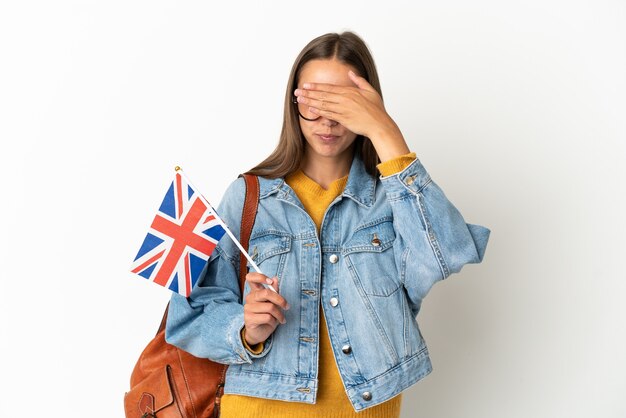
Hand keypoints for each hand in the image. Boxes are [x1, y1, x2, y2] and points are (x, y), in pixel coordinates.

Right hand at [242, 273, 289, 345]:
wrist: (260, 333)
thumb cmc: (267, 316)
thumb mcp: (273, 303)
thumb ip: (274, 291)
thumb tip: (275, 278)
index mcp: (255, 292)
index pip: (251, 278)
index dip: (260, 277)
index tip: (270, 282)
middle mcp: (249, 298)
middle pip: (266, 292)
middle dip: (280, 300)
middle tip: (287, 306)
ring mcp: (248, 308)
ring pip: (269, 307)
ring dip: (279, 314)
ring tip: (282, 319)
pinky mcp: (249, 319)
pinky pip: (267, 317)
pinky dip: (274, 321)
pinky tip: (273, 323)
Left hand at [294, 71, 409, 160]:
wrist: (379, 124)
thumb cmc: (376, 110)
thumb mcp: (370, 91)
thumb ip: (359, 81)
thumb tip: (351, 72)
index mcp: (350, 91)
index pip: (329, 87)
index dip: (316, 86)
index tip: (306, 85)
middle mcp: (345, 99)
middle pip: (323, 95)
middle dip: (309, 93)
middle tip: (297, 91)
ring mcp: (343, 109)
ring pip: (323, 104)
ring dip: (310, 101)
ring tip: (300, 99)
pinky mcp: (343, 119)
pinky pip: (328, 114)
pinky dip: (318, 112)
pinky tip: (309, 110)